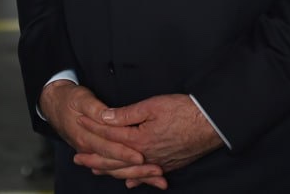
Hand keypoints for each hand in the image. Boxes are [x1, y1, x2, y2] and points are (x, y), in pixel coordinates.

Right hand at [39, 81, 164, 186]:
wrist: (54, 105)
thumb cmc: (69, 100)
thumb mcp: (82, 99)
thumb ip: (96, 109)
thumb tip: (107, 117)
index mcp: (86, 138)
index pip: (109, 148)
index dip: (125, 153)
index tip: (141, 157)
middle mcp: (90, 149)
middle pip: (116, 165)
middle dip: (138, 170)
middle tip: (157, 171)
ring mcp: (94, 154)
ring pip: (117, 170)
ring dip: (138, 176)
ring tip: (158, 180)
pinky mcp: (99, 154)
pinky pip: (115, 169)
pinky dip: (131, 176)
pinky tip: (143, 181)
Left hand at [77, 93, 222, 179]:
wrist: (212, 124)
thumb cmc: (184, 111)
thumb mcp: (152, 106)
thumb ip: (126, 114)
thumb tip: (105, 117)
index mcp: (139, 140)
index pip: (110, 136)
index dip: (93, 128)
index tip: (79, 122)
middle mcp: (146, 156)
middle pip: (115, 159)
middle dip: (95, 158)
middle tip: (77, 159)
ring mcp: (159, 162)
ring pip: (129, 171)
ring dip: (111, 170)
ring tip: (96, 170)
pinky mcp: (170, 164)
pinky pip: (147, 176)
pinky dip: (136, 179)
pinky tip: (128, 182)